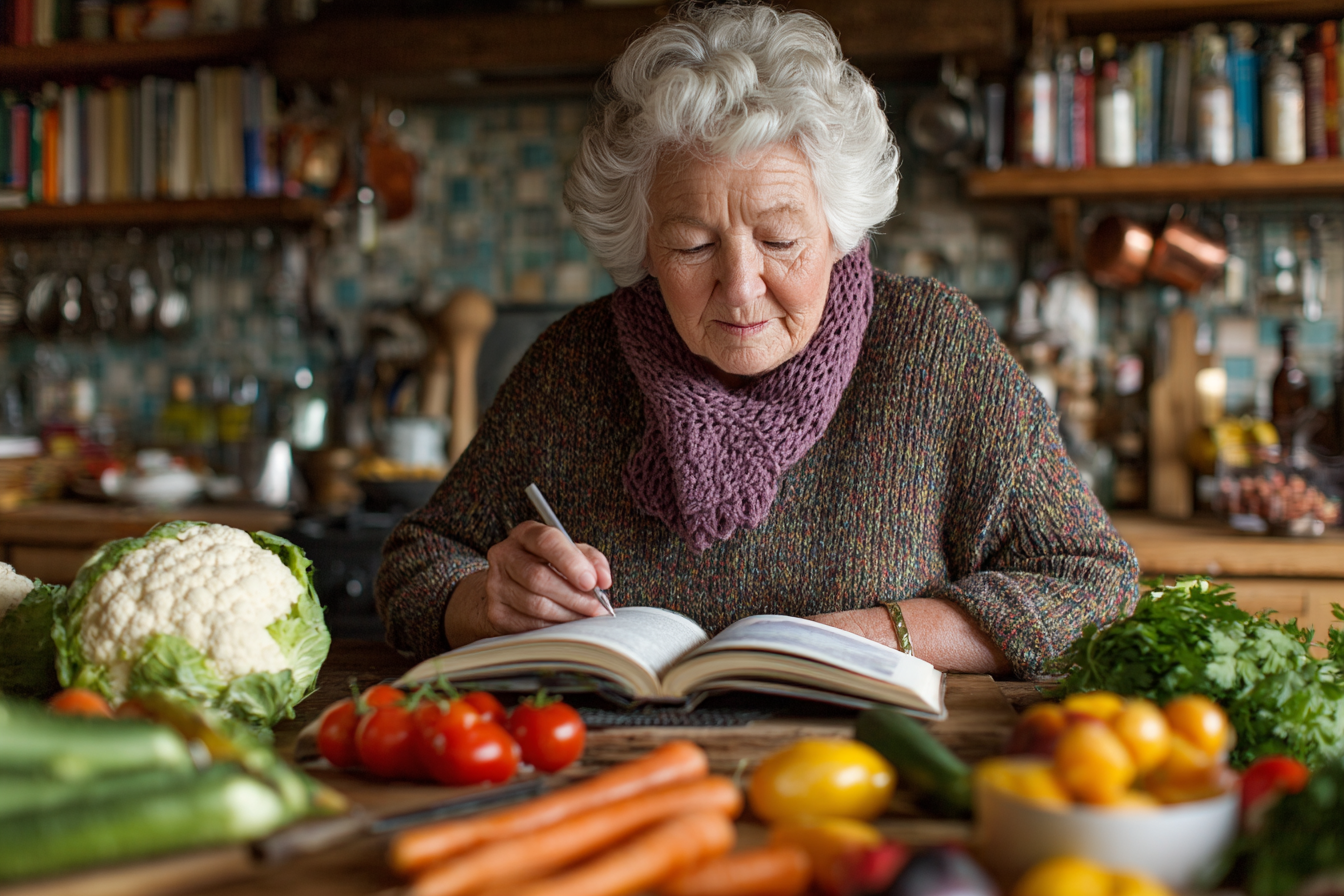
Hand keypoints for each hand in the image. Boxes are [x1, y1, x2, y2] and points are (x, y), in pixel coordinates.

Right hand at [446, 521, 611, 646]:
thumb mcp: (570, 554)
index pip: (547, 541)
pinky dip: (554, 629)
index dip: (571, 562)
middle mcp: (505, 555)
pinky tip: (568, 627)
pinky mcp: (496, 612)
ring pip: (535, 605)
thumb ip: (590, 560)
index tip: (592, 582)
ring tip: (587, 619)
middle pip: (539, 578)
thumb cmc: (548, 567)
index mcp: (526, 534)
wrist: (511, 587)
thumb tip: (603, 580)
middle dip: (574, 597)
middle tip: (598, 608)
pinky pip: (529, 625)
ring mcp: (496, 585)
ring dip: (568, 616)